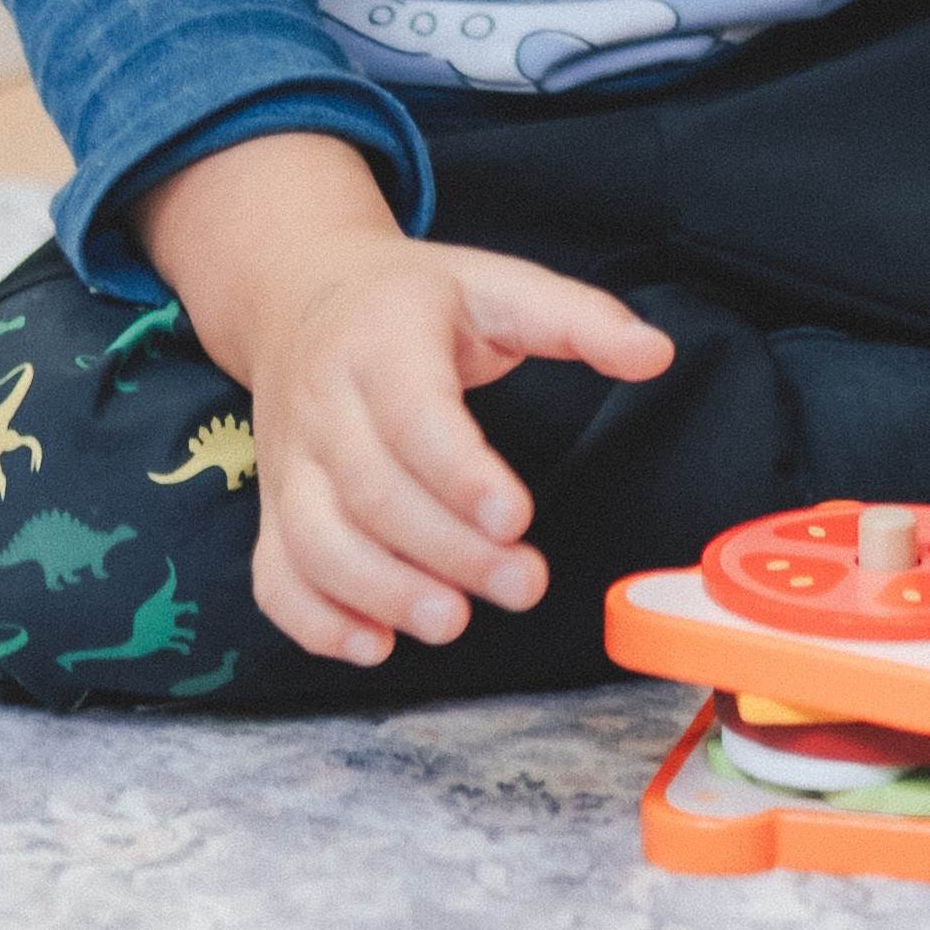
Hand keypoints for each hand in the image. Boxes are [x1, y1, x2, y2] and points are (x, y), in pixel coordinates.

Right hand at [140, 133, 673, 668]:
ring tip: (452, 621)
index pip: (411, 416)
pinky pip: (274, 574)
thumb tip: (655, 355)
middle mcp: (322, 404)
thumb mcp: (495, 285)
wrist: (298, 296)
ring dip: (382, 592)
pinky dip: (314, 620)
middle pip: (371, 492)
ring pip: (314, 541)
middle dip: (447, 550)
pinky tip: (375, 644)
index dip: (460, 474)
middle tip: (522, 586)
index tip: (516, 517)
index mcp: (380, 341)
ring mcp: (291, 462)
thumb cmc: (413, 302)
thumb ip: (578, 319)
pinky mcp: (275, 508)